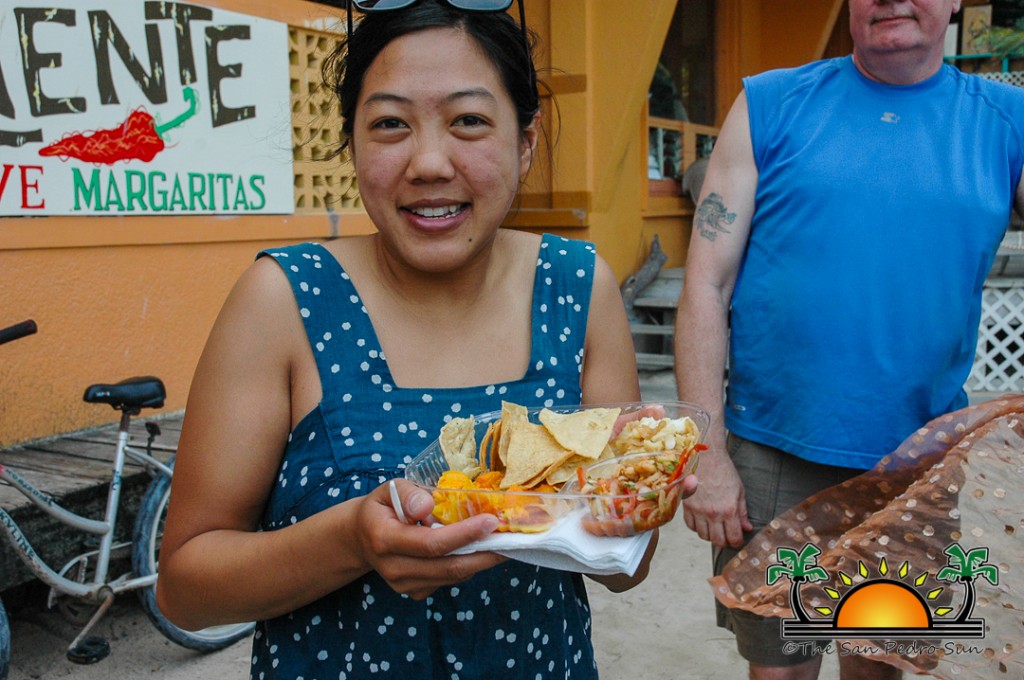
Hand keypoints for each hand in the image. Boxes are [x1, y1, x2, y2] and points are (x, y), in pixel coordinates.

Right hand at [353, 480, 505, 599]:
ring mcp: (403, 585)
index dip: (464, 534)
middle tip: (511, 538)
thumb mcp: (389, 489)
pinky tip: (480, 550)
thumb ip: (409, 494)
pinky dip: (468, 566)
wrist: (360, 537)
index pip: (430, 543)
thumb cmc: (381, 507)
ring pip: (451, 577)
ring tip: (504, 542)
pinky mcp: (414, 592)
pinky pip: (447, 581)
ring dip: (481, 561)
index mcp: (384, 539)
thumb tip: (429, 505)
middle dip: (484, 554)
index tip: (491, 521)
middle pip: (447, 567)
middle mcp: (393, 568)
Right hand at [682, 446, 751, 547]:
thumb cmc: (723, 471)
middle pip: (718, 541)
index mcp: (729, 510)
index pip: (734, 537)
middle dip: (724, 541)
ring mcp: (698, 511)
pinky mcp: (687, 506)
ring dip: (710, 535)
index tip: (737, 539)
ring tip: (714, 528)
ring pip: (703, 535)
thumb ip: (742, 512)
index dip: (737, 542)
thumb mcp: (739, 490)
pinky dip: (697, 527)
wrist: (704, 456)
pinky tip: (702, 521)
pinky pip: (691, 526)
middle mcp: (713, 513)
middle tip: (726, 536)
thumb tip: (747, 528)